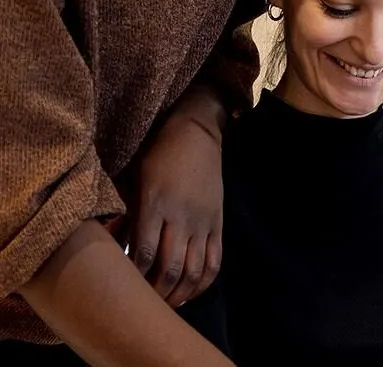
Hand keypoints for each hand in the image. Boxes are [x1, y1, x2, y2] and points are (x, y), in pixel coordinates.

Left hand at [128, 90, 224, 307]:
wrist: (196, 134)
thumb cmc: (155, 157)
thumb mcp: (131, 181)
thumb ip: (120, 217)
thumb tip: (106, 250)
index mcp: (155, 204)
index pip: (145, 254)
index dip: (134, 279)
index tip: (121, 290)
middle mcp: (181, 216)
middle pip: (170, 269)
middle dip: (155, 295)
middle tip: (141, 307)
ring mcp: (203, 221)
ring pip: (194, 270)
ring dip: (178, 294)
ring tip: (163, 306)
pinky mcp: (217, 223)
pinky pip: (215, 261)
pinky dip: (202, 283)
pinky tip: (188, 293)